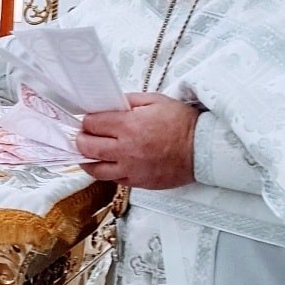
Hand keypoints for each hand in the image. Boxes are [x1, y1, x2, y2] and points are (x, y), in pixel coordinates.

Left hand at [76, 92, 198, 188]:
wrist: (203, 149)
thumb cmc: (183, 123)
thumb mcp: (156, 101)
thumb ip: (129, 101)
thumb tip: (110, 105)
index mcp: (129, 126)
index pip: (92, 124)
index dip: (88, 120)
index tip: (89, 120)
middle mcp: (126, 150)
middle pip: (87, 146)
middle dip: (81, 139)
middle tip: (83, 135)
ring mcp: (131, 169)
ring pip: (95, 169)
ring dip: (87, 159)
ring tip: (87, 153)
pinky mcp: (138, 183)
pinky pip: (113, 180)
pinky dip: (106, 172)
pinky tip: (107, 164)